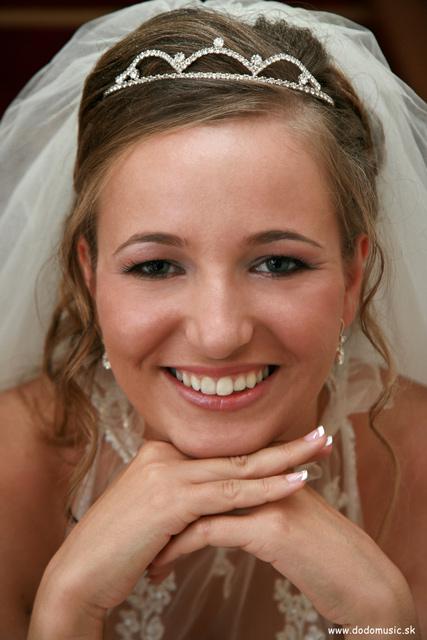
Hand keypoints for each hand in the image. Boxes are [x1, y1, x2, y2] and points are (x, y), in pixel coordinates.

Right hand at [30, 425, 330, 633]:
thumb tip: (217, 501)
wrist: (81, 570)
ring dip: (284, 459)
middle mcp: (164, 454)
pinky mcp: (170, 497)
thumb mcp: (154, 512)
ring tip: (320, 449)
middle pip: (234, 449)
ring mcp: (167, 473)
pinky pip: (229, 493)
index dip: (261, 448)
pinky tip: (295, 483)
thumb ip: (183, 498)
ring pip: (237, 467)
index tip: (295, 446)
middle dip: (282, 443)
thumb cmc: (119, 547)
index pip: (221, 449)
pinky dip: (266, 487)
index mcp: (161, 452)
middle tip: (321, 434)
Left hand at [148, 462, 417, 629]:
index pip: (212, 473)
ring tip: (141, 553)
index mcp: (268, 475)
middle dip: (164, 510)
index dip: (180, 493)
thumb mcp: (287, 522)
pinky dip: (178, 549)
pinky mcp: (271, 527)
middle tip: (137, 530)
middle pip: (200, 483)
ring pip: (198, 504)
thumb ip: (257, 506)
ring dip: (165, 530)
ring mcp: (268, 499)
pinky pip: (209, 532)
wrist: (363, 579)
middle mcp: (265, 479)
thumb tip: (223, 512)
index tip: (154, 516)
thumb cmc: (324, 556)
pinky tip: (159, 568)